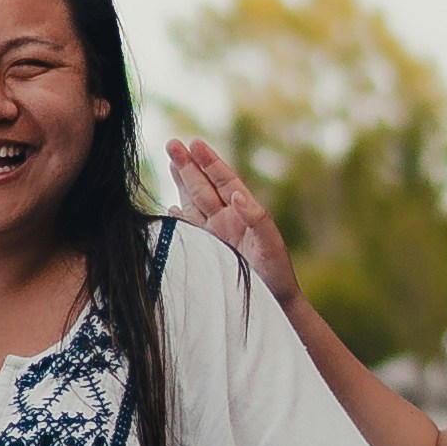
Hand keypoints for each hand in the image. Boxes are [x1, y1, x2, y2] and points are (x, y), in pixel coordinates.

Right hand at [162, 136, 297, 307]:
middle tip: (172, 144)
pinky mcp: (207, 251)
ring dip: (182, 183)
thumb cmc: (276, 272)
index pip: (224, 180)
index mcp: (244, 211)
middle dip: (189, 165)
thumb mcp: (270, 242)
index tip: (194, 143)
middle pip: (204, 186)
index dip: (209, 161)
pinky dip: (178, 219)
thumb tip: (235, 195)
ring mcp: (215, 234)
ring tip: (171, 162)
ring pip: (194, 202)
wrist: (272, 302)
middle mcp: (227, 219)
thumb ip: (256, 217)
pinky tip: (170, 209)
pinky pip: (189, 230)